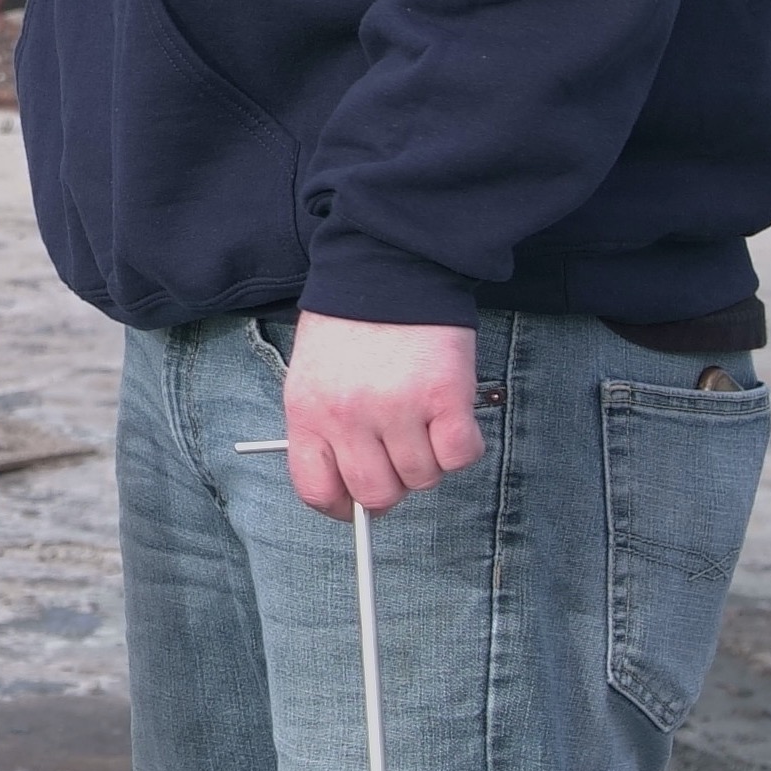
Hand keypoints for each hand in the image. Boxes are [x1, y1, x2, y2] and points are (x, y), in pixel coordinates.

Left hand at [280, 314, 485, 521]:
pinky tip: (452, 417)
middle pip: (375, 495)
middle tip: (401, 457)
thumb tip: (349, 483)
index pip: (315, 490)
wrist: (387, 264)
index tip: (355, 503)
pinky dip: (462, 447)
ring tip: (425, 420)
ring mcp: (397, 407)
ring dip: (430, 460)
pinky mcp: (445, 396)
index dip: (339, 506)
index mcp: (307, 410)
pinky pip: (460, 456)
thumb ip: (325, 426)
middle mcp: (349, 416)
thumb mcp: (314, 373)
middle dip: (392, 486)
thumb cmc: (350, 321)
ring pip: (422, 479)